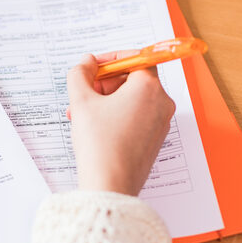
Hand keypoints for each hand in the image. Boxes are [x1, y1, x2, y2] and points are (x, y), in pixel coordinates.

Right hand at [66, 52, 175, 195]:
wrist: (110, 184)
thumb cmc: (100, 143)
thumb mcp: (81, 101)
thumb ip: (80, 74)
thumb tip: (86, 63)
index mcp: (148, 87)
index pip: (134, 58)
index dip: (109, 60)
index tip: (93, 67)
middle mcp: (161, 102)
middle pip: (132, 79)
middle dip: (104, 83)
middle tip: (84, 93)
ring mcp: (160, 123)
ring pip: (132, 100)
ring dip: (106, 101)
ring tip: (82, 114)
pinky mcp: (154, 139)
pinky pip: (136, 117)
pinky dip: (116, 116)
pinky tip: (95, 128)